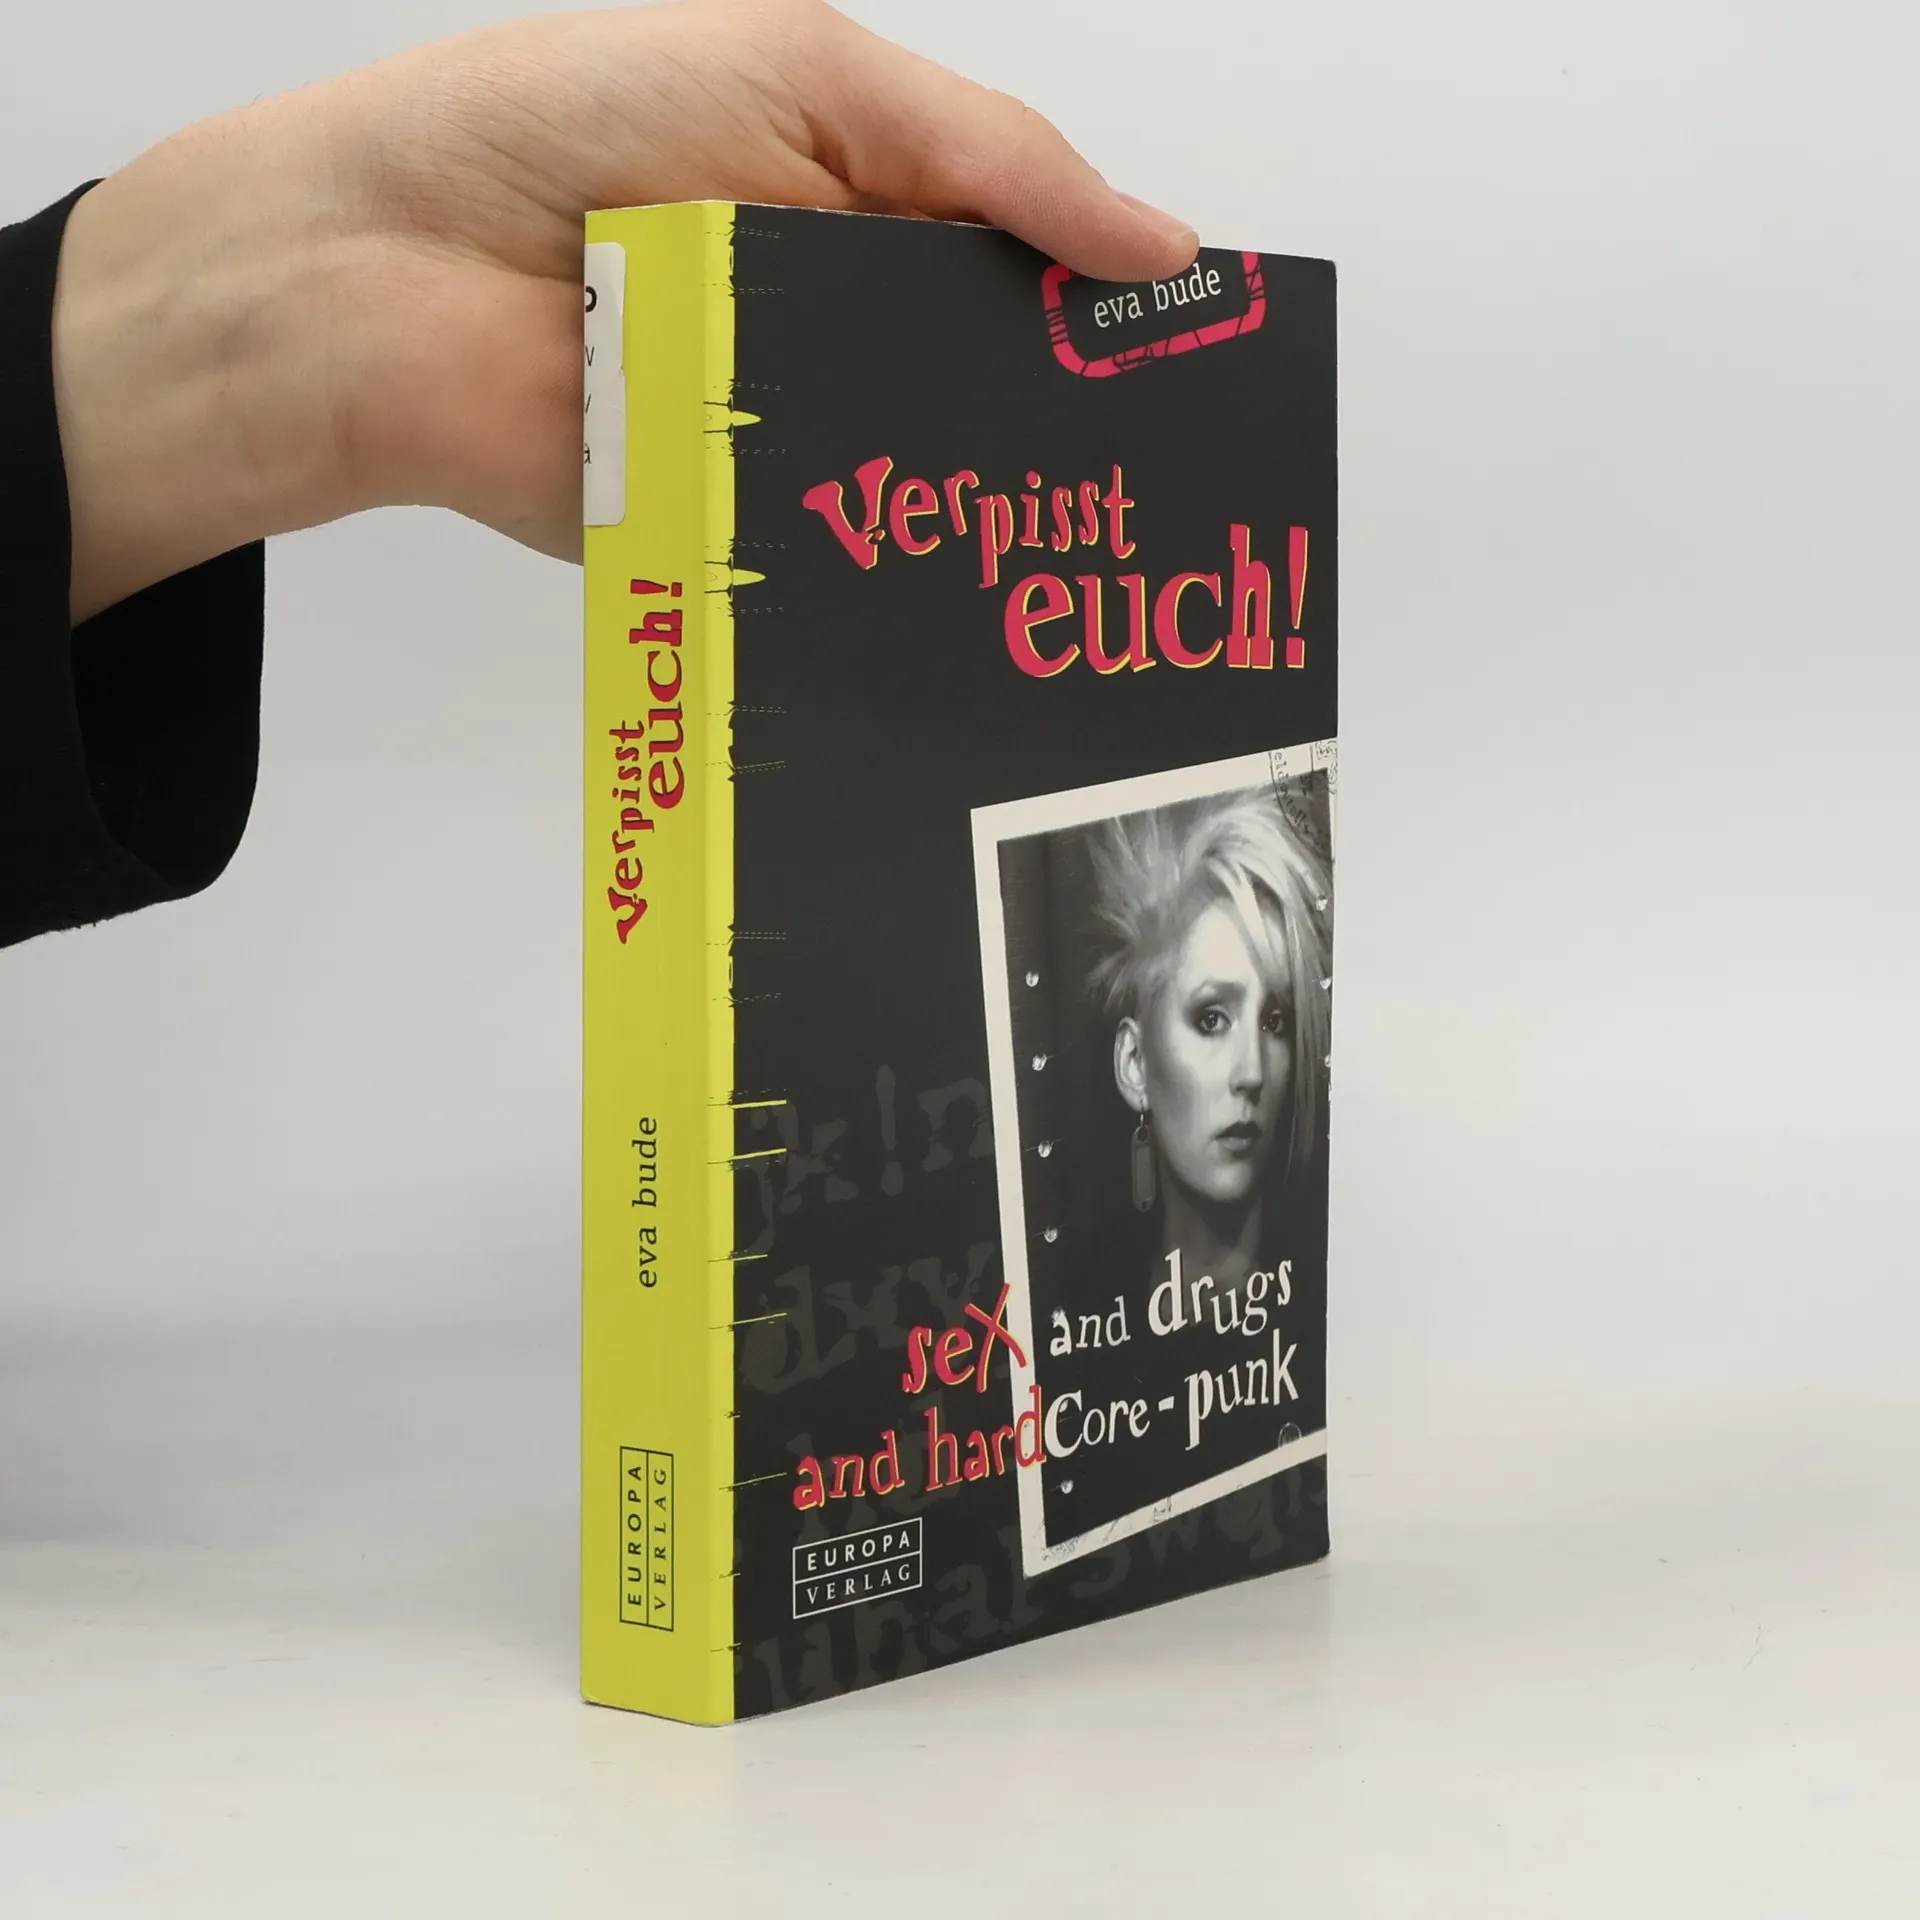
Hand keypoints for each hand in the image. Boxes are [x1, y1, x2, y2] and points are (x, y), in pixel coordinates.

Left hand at [51, 0, 1197, 621]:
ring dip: (986, 511)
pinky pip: (833, 566)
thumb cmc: (568, 129)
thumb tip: (1155, 244)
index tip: (1197, 365)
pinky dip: (886, 579)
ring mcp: (784, 441)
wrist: (380, 274)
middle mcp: (831, 333)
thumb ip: (985, 156)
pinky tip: (962, 601)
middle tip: (1170, 488)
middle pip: (981, 394)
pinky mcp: (733, 535)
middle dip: (1065, 434)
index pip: (1019, 270)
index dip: (1106, 314)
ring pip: (920, 490)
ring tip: (1094, 555)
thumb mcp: (804, 74)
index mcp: (857, 210)